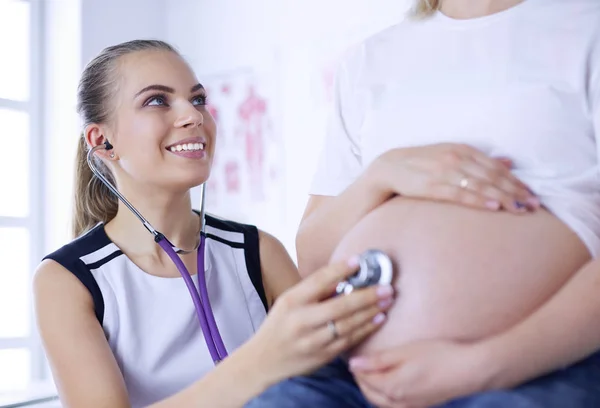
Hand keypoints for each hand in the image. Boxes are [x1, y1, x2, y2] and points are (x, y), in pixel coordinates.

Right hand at [248, 257, 394, 382]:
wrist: (263, 361)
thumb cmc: (279, 325)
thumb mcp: (288, 302)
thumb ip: (313, 291)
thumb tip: (344, 276)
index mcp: (291, 301)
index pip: (319, 281)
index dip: (340, 270)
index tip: (358, 261)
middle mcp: (301, 321)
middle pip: (340, 306)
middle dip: (367, 296)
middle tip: (387, 287)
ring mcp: (313, 341)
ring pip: (348, 324)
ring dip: (371, 312)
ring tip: (387, 300)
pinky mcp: (322, 356)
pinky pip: (349, 340)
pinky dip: (366, 329)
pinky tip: (378, 319)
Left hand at [349, 339, 489, 407]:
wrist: (470, 370)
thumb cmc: (438, 355)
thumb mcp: (405, 352)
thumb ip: (377, 360)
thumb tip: (353, 364)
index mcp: (391, 388)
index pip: (364, 379)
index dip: (357, 366)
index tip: (354, 353)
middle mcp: (398, 403)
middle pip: (370, 393)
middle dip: (362, 379)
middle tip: (361, 361)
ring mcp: (410, 407)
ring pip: (381, 402)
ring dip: (373, 388)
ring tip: (373, 370)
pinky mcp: (420, 407)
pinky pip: (394, 406)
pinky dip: (386, 396)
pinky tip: (391, 383)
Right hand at [367, 143, 539, 213]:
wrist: (387, 168)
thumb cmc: (421, 165)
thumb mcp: (451, 157)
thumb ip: (479, 161)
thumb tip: (508, 162)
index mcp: (462, 149)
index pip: (496, 166)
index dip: (516, 181)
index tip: (532, 194)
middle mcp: (456, 158)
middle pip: (492, 176)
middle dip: (515, 191)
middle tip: (533, 205)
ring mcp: (443, 171)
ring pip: (480, 184)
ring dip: (502, 197)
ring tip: (519, 209)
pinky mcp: (432, 186)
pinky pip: (460, 193)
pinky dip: (478, 199)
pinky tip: (493, 206)